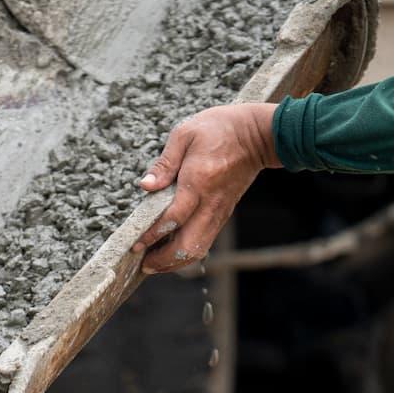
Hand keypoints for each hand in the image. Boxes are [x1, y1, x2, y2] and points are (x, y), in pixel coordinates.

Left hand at [131, 103, 278, 274]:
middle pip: (189, 245)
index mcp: (198, 181)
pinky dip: (187, 252)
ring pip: (199, 249)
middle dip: (164, 260)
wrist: (257, 135)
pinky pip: (205, 241)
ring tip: (155, 263)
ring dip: (176, 262)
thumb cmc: (220, 129)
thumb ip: (164, 163)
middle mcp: (210, 203)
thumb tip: (145, 185)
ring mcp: (219, 211)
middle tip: (143, 264)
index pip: (174, 217)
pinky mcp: (223, 214)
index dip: (153, 234)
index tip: (136, 243)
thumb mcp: (185, 134)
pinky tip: (171, 250)